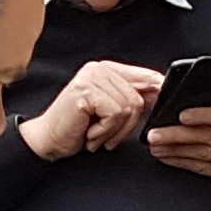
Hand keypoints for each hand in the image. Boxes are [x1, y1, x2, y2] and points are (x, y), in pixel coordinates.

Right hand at [17, 60, 154, 160]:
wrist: (48, 140)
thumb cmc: (78, 128)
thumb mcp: (111, 112)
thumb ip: (132, 98)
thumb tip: (161, 92)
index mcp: (108, 70)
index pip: (146, 76)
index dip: (157, 94)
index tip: (162, 107)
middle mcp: (99, 69)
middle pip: (139, 99)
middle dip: (126, 126)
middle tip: (106, 135)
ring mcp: (91, 78)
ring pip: (129, 108)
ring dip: (114, 131)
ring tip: (96, 134)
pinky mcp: (85, 91)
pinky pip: (115, 114)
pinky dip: (105, 131)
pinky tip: (89, 133)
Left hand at [143, 102, 210, 194]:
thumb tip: (184, 104)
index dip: (203, 115)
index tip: (183, 115)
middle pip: (207, 137)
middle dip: (177, 135)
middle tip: (155, 134)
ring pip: (200, 153)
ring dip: (173, 150)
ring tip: (154, 145)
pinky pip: (200, 168)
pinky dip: (180, 162)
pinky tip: (165, 157)